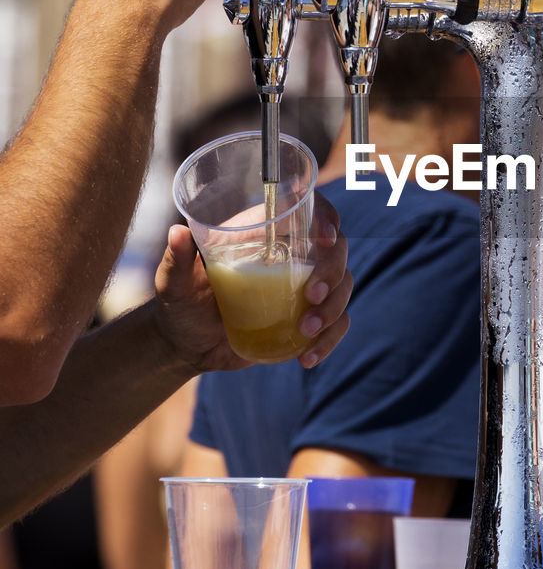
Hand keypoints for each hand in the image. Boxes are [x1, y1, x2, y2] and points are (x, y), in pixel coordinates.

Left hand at [152, 192, 351, 373]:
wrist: (187, 346)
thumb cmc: (180, 305)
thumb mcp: (174, 283)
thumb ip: (176, 260)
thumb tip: (177, 232)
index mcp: (264, 234)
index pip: (308, 211)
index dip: (326, 217)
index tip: (324, 239)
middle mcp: (289, 255)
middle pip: (336, 250)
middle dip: (332, 271)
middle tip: (311, 296)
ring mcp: (301, 288)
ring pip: (342, 286)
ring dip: (333, 308)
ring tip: (305, 331)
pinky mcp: (306, 318)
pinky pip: (335, 323)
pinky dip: (330, 339)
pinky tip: (307, 358)